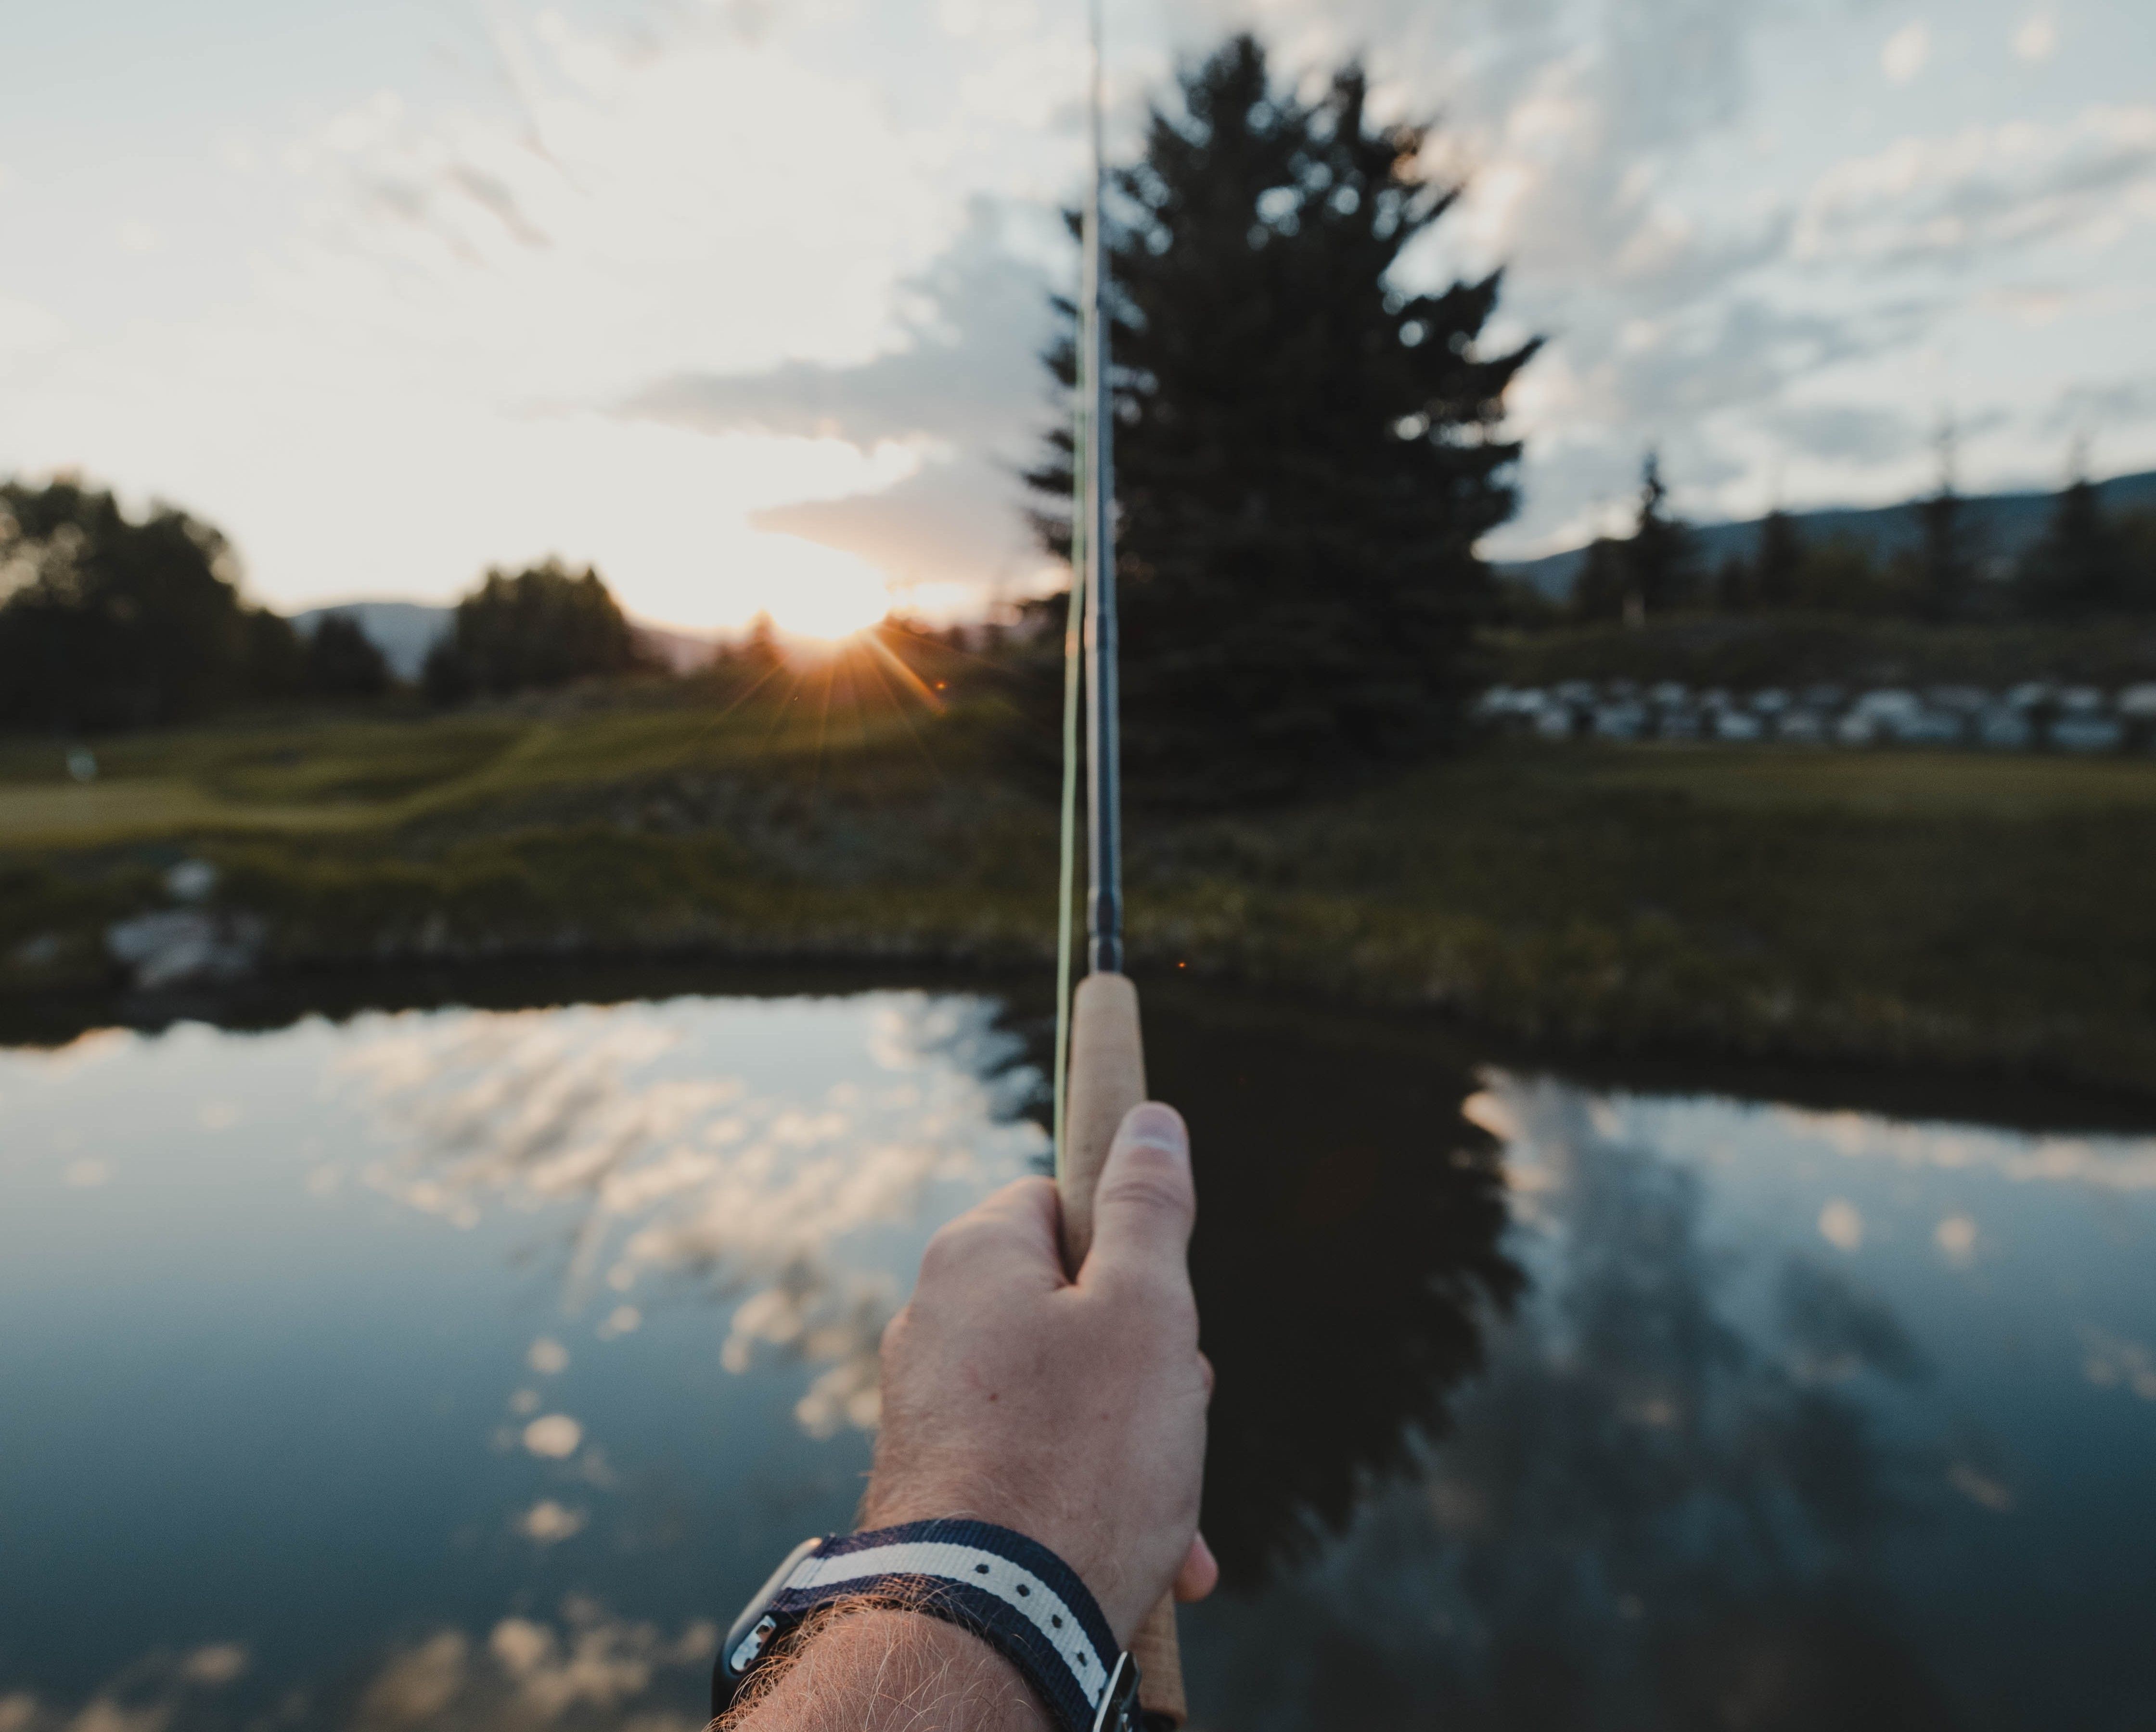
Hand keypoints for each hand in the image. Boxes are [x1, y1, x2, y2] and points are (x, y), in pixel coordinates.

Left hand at [861, 1101, 1217, 1639]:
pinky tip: (1149, 1557)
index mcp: (975, 1257)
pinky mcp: (940, 1481)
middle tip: (1177, 1423)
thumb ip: (1149, 1207)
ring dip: (1135, 1448)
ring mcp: (932, 1408)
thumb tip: (1151, 1119)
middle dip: (1147, 1371)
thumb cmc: (1079, 1454)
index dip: (1134, 1259)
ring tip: (1170, 1515)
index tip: (1166, 1320)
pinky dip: (1092, 1497)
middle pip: (1074, 1309)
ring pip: (1067, 1398)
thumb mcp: (1145, 1308)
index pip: (1066, 1207)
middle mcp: (936, 1321)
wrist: (989, 1619)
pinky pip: (1037, 1465)